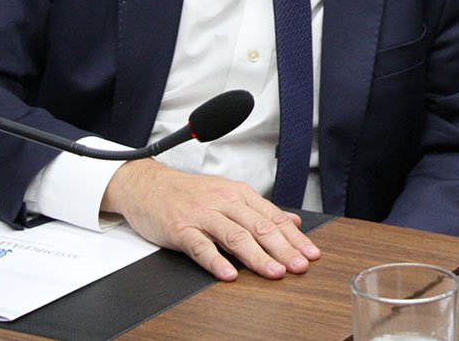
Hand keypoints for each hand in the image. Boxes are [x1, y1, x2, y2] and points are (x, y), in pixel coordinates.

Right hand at [102, 159, 320, 280]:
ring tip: (274, 272)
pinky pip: (201, 246)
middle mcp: (225, 202)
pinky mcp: (180, 228)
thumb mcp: (229, 193)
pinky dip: (216, 261)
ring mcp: (202, 215)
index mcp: (240, 194)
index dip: (295, 237)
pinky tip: (229, 274)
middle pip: (260, 227)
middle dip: (284, 249)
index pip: (274, 218)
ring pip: (235, 236)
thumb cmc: (189, 193)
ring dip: (257, 256)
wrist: (147, 185)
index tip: (311, 253)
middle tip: (300, 266)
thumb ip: (260, 209)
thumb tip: (293, 221)